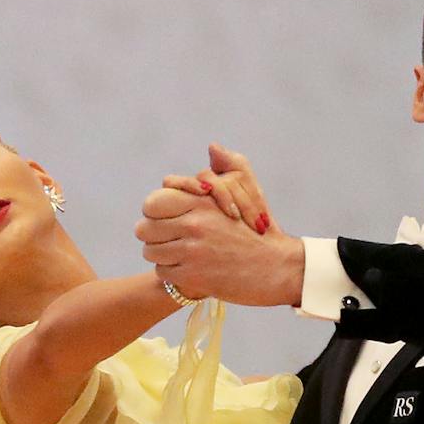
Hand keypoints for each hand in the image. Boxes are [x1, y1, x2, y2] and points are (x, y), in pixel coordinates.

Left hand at [136, 145, 303, 306]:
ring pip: (150, 252)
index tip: (165, 219)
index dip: (154, 213)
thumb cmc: (261, 231)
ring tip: (178, 256)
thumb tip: (213, 147)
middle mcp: (193, 223)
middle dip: (153, 236)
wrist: (278, 268)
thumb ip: (230, 165)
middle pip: (144, 229)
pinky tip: (188, 270)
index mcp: (201, 201)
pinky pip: (162, 272)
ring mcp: (192, 251)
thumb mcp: (250, 191)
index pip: (152, 203)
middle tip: (168, 241)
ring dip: (161, 255)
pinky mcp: (193, 276)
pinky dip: (172, 272)